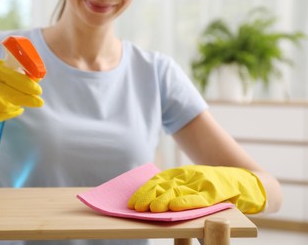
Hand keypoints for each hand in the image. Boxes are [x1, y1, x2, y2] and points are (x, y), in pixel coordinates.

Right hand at [0, 59, 43, 121]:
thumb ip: (14, 70)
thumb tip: (37, 76)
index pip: (12, 78)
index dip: (27, 85)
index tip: (39, 90)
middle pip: (11, 95)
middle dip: (28, 100)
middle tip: (40, 102)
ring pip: (5, 107)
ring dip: (18, 105)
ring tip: (25, 102)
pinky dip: (10, 113)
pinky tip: (17, 109)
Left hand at [127, 165, 265, 213]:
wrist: (251, 185)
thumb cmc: (218, 189)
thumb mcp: (195, 188)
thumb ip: (178, 196)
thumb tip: (157, 210)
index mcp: (184, 174)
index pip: (159, 180)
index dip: (145, 190)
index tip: (133, 202)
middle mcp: (191, 176)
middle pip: (165, 185)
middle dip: (150, 196)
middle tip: (138, 208)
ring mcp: (203, 182)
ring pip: (179, 191)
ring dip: (164, 200)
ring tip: (152, 209)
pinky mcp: (216, 192)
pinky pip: (199, 198)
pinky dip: (186, 202)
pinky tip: (174, 207)